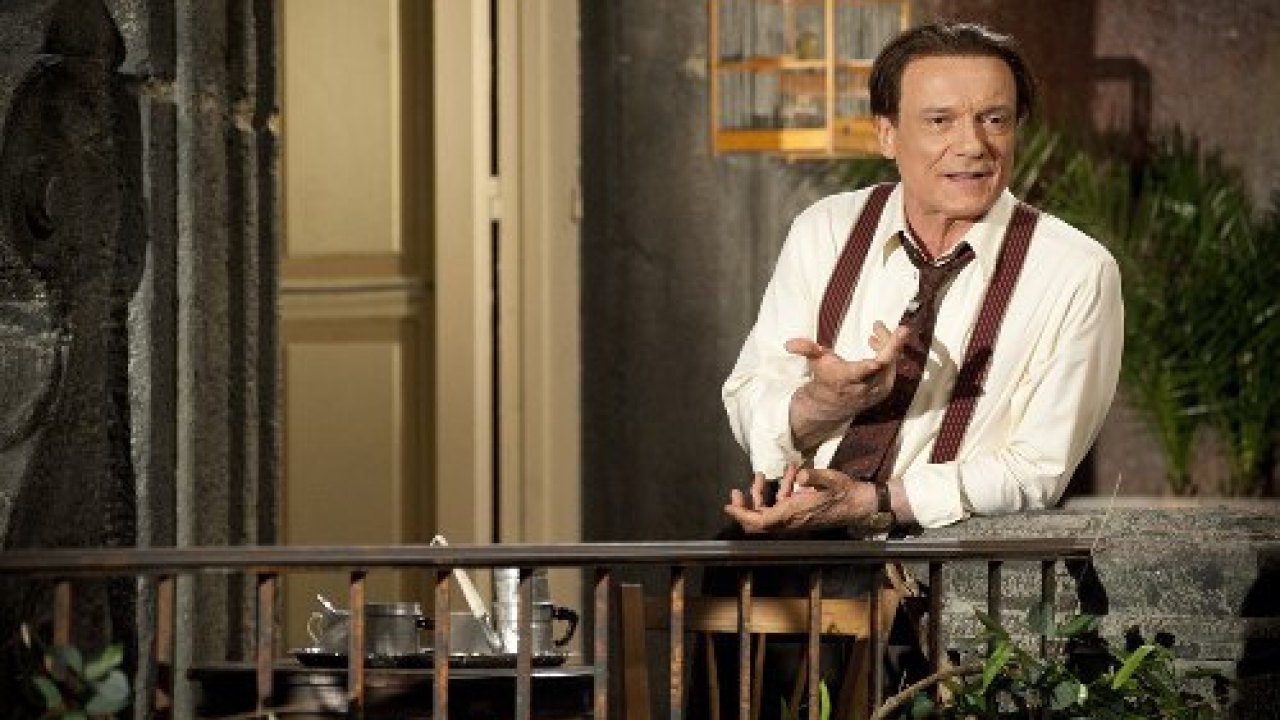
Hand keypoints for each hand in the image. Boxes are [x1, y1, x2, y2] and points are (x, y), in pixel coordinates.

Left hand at [724, 466, 877, 533]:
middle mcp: (791, 519)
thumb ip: (815, 476)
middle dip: (745, 506)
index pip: (761, 521)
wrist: (860, 504)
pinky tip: (790, 471)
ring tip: (760, 474)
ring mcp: (795, 517)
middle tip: (737, 491)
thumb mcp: (832, 480)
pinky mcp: (801, 512)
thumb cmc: (846, 492)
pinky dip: (780, 489)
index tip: (729, 505)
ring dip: (760, 495)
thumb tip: (799, 475)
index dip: (743, 515)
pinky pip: (783, 504)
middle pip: (759, 520)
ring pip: (768, 511)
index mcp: (794, 513)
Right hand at [788, 322, 910, 450]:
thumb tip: (789, 344)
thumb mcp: (815, 362)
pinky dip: (889, 353)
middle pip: (885, 364)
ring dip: (888, 344)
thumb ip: (806, 350)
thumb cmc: (824, 378)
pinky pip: (892, 367)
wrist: (830, 404)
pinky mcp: (885, 388)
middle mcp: (865, 387)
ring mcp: (878, 390)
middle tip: (898, 328)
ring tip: (876, 329)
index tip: (879, 357)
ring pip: (892, 363)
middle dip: (891, 343)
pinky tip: (877, 342)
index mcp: (847, 380)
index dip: (870, 365)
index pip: (860, 372)